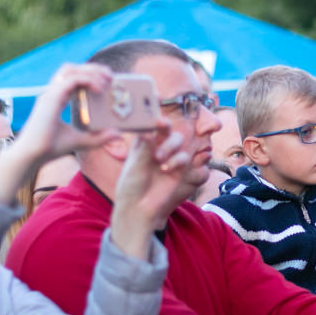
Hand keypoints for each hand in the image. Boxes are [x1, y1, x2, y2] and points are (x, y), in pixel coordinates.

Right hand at [0, 64, 120, 204]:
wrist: (33, 155)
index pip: (73, 78)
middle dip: (92, 68)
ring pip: (70, 70)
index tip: (107, 80)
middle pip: (71, 69)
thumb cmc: (51, 148)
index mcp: (57, 99)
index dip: (90, 75)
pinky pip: (71, 80)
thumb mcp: (82, 141)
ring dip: (90, 71)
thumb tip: (118, 133)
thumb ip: (99, 137)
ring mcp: (51, 93)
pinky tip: (99, 89)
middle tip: (111, 76)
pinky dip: (87, 80)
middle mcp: (53, 93)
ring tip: (106, 80)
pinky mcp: (51, 98)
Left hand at [110, 121, 190, 258]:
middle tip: (162, 124)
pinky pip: (184, 157)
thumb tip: (149, 131)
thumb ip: (145, 149)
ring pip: (178, 140)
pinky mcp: (179, 169)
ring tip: (160, 159)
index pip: (149, 123)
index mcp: (142, 142)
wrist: (139, 208)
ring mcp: (169, 156)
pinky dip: (177, 160)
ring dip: (171, 146)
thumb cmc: (131, 185)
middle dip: (165, 126)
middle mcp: (156, 146)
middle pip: (166, 128)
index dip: (153, 114)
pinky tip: (167, 169)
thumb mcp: (135, 166)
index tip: (154, 106)